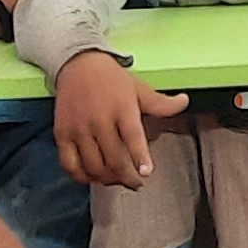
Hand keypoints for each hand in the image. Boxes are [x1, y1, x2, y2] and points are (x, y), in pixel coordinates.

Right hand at [55, 49, 191, 187]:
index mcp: (122, 108)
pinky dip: (81, 177)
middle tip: (136, 183)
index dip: (140, 156)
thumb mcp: (139, 88)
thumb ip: (161, 103)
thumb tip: (185, 102)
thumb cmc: (111, 79)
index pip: (132, 136)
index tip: (146, 172)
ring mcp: (79, 128)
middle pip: (113, 158)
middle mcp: (99, 119)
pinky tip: (92, 177)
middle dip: (127, 177)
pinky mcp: (62, 134)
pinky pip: (70, 164)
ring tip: (116, 180)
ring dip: (107, 179)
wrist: (78, 64)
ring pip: (93, 166)